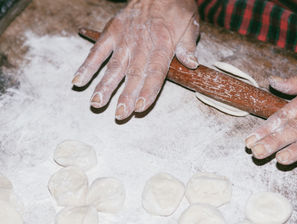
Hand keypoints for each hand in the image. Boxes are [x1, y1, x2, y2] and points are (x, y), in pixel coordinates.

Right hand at [72, 0, 198, 118]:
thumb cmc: (176, 7)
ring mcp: (124, 39)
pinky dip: (88, 65)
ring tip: (96, 103)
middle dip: (125, 96)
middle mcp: (141, 45)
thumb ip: (187, 46)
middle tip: (119, 115)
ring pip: (114, 66)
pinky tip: (79, 80)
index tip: (140, 107)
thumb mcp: (190, 24)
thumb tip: (192, 64)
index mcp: (162, 46)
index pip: (154, 73)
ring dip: (105, 86)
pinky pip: (98, 50)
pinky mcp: (111, 32)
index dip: (147, 91)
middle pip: (133, 74)